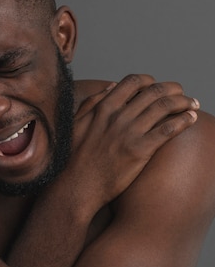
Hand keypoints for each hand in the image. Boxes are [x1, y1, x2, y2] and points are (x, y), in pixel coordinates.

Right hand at [69, 74, 198, 211]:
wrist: (77, 186)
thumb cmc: (74, 158)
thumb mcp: (76, 123)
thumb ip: (92, 102)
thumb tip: (110, 87)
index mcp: (104, 107)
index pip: (133, 81)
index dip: (150, 81)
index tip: (158, 86)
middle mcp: (119, 115)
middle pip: (154, 91)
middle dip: (173, 89)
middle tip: (182, 93)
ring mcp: (130, 132)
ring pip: (165, 107)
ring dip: (184, 101)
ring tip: (193, 104)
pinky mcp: (140, 150)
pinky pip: (168, 129)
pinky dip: (183, 120)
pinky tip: (191, 119)